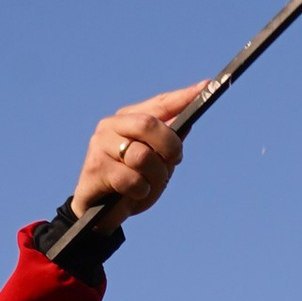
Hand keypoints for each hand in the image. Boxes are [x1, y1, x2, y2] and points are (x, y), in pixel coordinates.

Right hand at [70, 85, 208, 224]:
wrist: (101, 212)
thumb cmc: (131, 184)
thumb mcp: (156, 163)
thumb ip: (168, 143)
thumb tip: (188, 122)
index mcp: (128, 119)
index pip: (159, 104)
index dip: (182, 97)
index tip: (206, 87)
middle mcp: (111, 126)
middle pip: (149, 124)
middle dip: (169, 145)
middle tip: (174, 160)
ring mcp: (100, 145)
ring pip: (142, 156)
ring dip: (155, 176)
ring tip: (147, 185)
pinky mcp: (95, 168)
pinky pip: (132, 179)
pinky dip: (141, 191)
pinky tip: (132, 194)